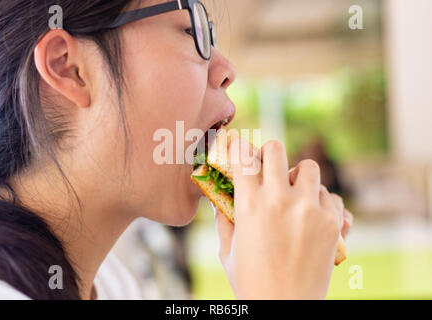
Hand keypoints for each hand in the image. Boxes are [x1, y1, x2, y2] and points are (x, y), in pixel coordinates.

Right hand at [215, 139, 344, 298]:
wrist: (285, 309)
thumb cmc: (251, 282)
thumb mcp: (227, 251)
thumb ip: (223, 220)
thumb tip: (220, 200)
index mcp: (250, 206)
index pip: (243, 157)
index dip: (239, 148)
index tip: (240, 149)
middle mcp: (281, 201)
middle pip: (276, 149)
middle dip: (269, 154)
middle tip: (268, 167)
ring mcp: (310, 209)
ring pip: (308, 168)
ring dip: (298, 177)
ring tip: (294, 194)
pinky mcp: (332, 222)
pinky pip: (330, 195)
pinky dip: (321, 201)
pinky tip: (313, 215)